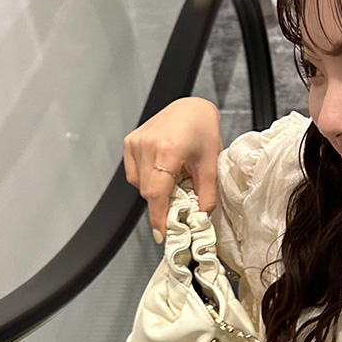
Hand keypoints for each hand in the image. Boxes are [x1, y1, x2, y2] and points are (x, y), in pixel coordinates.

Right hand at [123, 97, 221, 237]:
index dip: (158, 217)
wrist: (191, 107)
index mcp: (167, 150)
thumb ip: (207, 193)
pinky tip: (162, 171)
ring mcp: (135, 143)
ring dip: (155, 190)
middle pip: (148, 191)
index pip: (156, 192)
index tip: (161, 234)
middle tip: (180, 204)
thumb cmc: (203, 129)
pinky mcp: (130, 142)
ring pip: (139, 185)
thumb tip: (201, 217)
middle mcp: (146, 145)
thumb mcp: (211, 163)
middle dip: (162, 204)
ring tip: (174, 179)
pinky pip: (134, 173)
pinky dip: (147, 179)